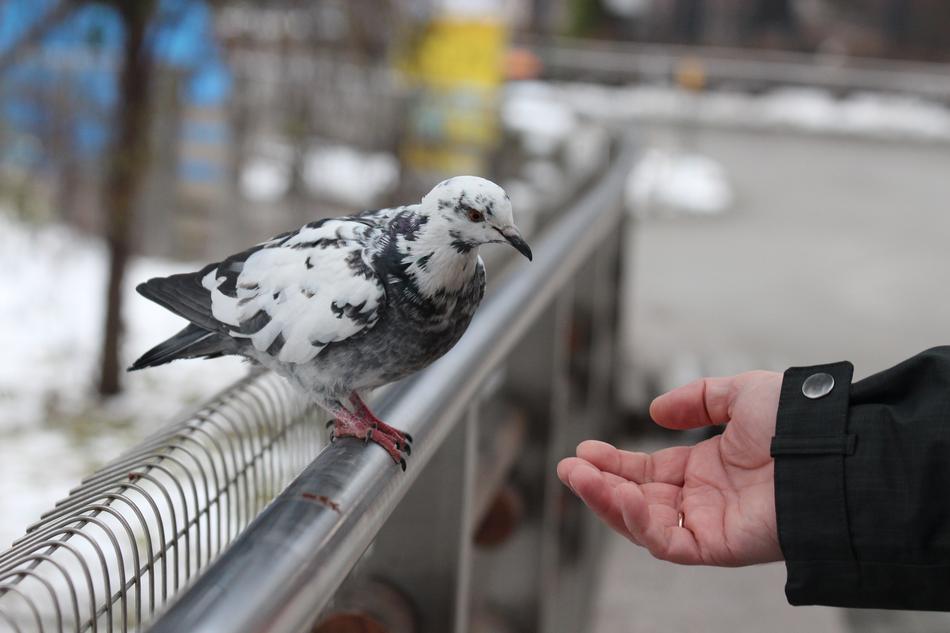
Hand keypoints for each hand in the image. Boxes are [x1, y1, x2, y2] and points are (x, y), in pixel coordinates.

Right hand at [557, 371, 783, 565]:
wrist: (829, 449)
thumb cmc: (795, 423)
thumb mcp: (740, 394)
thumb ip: (699, 398)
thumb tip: (656, 411)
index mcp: (706, 468)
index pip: (647, 471)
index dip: (614, 462)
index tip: (584, 451)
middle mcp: (703, 499)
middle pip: (637, 499)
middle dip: (599, 484)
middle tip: (568, 467)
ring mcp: (709, 524)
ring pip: (644, 524)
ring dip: (607, 501)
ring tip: (578, 477)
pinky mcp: (717, 546)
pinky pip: (669, 542)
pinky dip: (640, 523)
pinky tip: (622, 496)